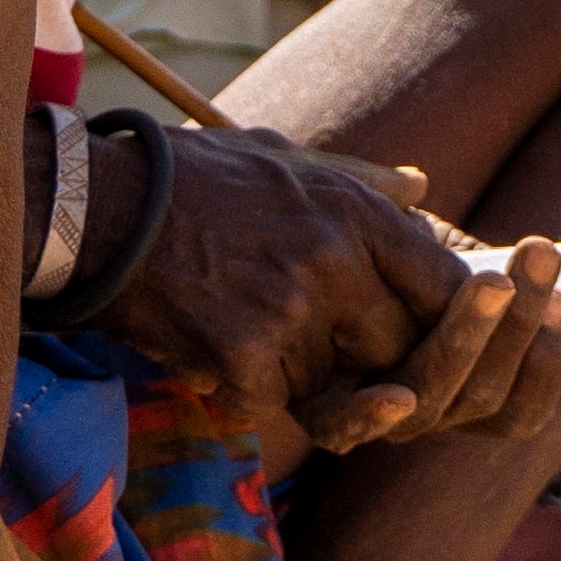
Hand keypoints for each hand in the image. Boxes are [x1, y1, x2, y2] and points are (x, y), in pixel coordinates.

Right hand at [90, 130, 560, 457]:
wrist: (94, 212)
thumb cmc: (193, 184)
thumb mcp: (288, 159)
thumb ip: (364, 183)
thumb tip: (425, 189)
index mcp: (356, 213)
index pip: (450, 286)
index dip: (466, 322)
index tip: (454, 335)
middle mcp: (335, 262)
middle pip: (414, 350)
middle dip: (405, 368)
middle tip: (373, 368)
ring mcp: (290, 315)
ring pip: (349, 386)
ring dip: (326, 382)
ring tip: (269, 336)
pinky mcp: (241, 359)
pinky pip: (282, 401)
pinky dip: (260, 389)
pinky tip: (216, 345)